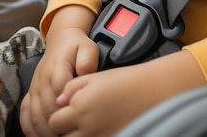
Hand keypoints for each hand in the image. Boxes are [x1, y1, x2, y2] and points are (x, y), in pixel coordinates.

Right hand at [20, 6, 97, 136]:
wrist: (61, 39)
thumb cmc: (76, 46)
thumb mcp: (88, 47)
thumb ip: (88, 60)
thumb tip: (85, 73)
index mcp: (57, 69)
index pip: (58, 94)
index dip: (65, 109)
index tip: (75, 119)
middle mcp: (42, 80)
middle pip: (45, 109)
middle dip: (56, 125)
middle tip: (68, 133)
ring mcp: (35, 88)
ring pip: (33, 115)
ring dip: (43, 130)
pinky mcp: (31, 92)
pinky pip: (24, 113)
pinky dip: (29, 127)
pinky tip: (38, 135)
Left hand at [47, 50, 206, 136]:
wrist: (152, 91)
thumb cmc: (126, 80)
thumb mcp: (96, 76)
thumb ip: (73, 86)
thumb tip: (59, 100)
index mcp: (80, 106)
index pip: (54, 121)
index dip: (59, 115)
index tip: (68, 109)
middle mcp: (86, 126)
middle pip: (61, 136)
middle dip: (65, 128)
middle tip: (78, 118)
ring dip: (77, 135)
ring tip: (89, 122)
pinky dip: (91, 136)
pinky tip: (99, 127)